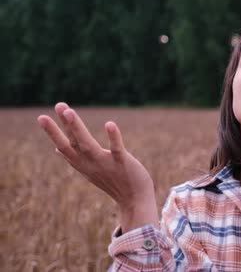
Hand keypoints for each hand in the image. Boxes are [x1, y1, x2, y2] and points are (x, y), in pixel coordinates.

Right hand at [37, 102, 157, 230]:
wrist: (135, 201)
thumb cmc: (113, 182)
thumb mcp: (89, 170)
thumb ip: (75, 159)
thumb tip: (57, 150)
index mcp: (82, 164)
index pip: (64, 146)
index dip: (53, 132)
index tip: (42, 117)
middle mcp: (90, 164)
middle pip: (71, 144)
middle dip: (62, 126)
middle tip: (57, 105)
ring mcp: (105, 163)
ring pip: (87, 144)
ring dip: (77, 128)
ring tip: (69, 112)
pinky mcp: (123, 163)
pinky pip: (117, 149)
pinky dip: (113, 137)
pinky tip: (110, 124)